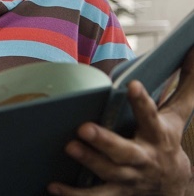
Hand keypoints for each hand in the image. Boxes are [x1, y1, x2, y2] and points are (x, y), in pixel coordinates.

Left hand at [48, 47, 193, 195]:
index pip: (150, 115)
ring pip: (109, 172)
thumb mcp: (177, 116)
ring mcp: (129, 178)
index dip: (142, 101)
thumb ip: (184, 87)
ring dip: (89, 161)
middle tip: (84, 127)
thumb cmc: (167, 142)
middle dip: (105, 140)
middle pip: (124, 150)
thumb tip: (192, 51)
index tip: (132, 85)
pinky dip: (73, 195)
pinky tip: (53, 187)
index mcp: (157, 135)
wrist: (175, 188)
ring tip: (70, 147)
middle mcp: (142, 157)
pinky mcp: (117, 193)